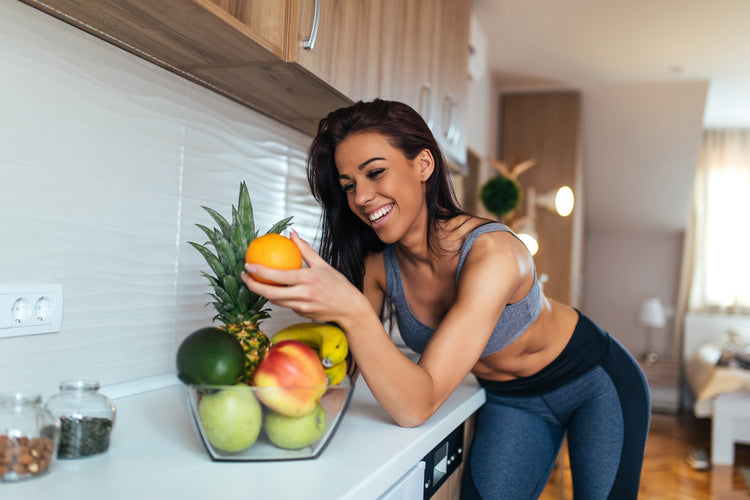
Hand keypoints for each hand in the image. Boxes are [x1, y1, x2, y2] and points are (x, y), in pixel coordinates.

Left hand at [241, 230, 365, 324]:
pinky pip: (286, 304)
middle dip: (253, 286)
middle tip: (244, 277)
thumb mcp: (323, 264)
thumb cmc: (338, 285)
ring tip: (254, 282)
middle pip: (270, 293)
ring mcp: (302, 306)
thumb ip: (305, 249)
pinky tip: (275, 290)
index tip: (248, 265)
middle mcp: (303, 294)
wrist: (350, 309)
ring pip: (275, 300)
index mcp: (308, 279)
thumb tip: (291, 232)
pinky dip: (280, 297)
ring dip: (263, 292)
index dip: (260, 271)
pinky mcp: (301, 314)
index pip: (278, 276)